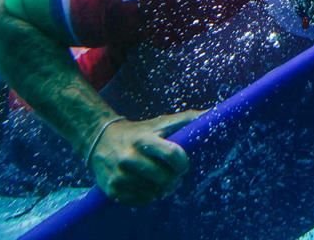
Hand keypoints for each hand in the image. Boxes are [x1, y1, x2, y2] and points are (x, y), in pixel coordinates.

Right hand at [89, 110, 204, 205]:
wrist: (101, 140)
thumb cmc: (139, 131)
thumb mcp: (160, 122)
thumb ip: (187, 119)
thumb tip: (212, 113)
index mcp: (144, 139)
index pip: (173, 155)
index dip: (183, 163)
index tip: (182, 164)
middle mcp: (129, 157)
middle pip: (165, 179)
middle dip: (174, 178)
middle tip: (172, 174)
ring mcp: (120, 175)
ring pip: (155, 192)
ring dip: (161, 188)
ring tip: (158, 178)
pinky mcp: (113, 189)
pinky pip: (142, 201)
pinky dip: (148, 195)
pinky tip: (145, 184)